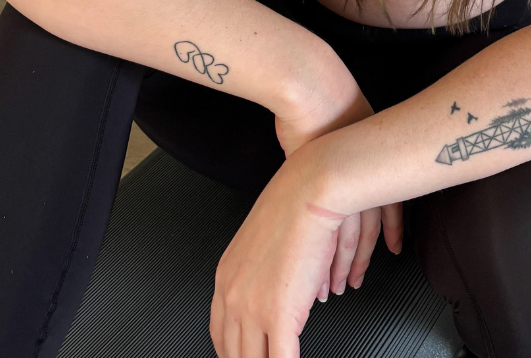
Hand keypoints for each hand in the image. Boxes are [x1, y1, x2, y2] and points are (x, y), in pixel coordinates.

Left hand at [209, 145, 402, 357]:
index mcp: (226, 277)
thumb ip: (266, 274)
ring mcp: (252, 308)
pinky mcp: (278, 315)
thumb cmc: (297, 203)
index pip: (221, 334)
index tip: (243, 357)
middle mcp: (232, 294)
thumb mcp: (267, 239)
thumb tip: (285, 294)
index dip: (233, 354)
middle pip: (233, 354)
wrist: (310, 189)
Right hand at [270, 57, 401, 297]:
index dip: (387, 232)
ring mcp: (342, 185)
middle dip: (361, 258)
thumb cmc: (318, 101)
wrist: (310, 90)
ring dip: (343, 265)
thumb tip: (333, 173)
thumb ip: (338, 155)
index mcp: (367, 160)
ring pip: (349, 237)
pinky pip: (333, 233)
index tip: (391, 251)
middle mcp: (360, 177)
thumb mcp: (336, 130)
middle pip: (366, 229)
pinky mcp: (324, 189)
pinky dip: (329, 258)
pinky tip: (325, 276)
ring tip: (337, 287)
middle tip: (354, 282)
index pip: (383, 207)